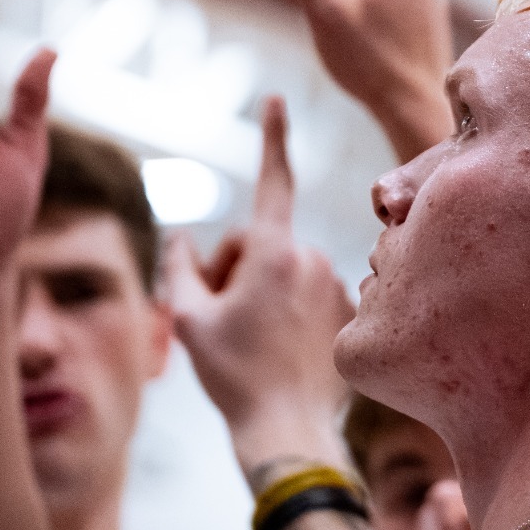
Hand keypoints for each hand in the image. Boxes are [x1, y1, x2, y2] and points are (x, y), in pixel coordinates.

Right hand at [167, 96, 354, 476]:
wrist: (288, 430)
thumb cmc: (233, 376)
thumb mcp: (186, 318)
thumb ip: (180, 268)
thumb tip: (182, 239)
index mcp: (274, 252)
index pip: (273, 180)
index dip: (271, 137)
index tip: (274, 100)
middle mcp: (311, 258)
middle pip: (260, 243)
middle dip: (234, 269)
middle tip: (218, 318)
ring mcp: (335, 284)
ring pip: (284, 270)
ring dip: (261, 291)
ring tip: (250, 341)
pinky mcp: (348, 309)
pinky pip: (308, 293)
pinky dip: (290, 309)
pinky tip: (279, 349)